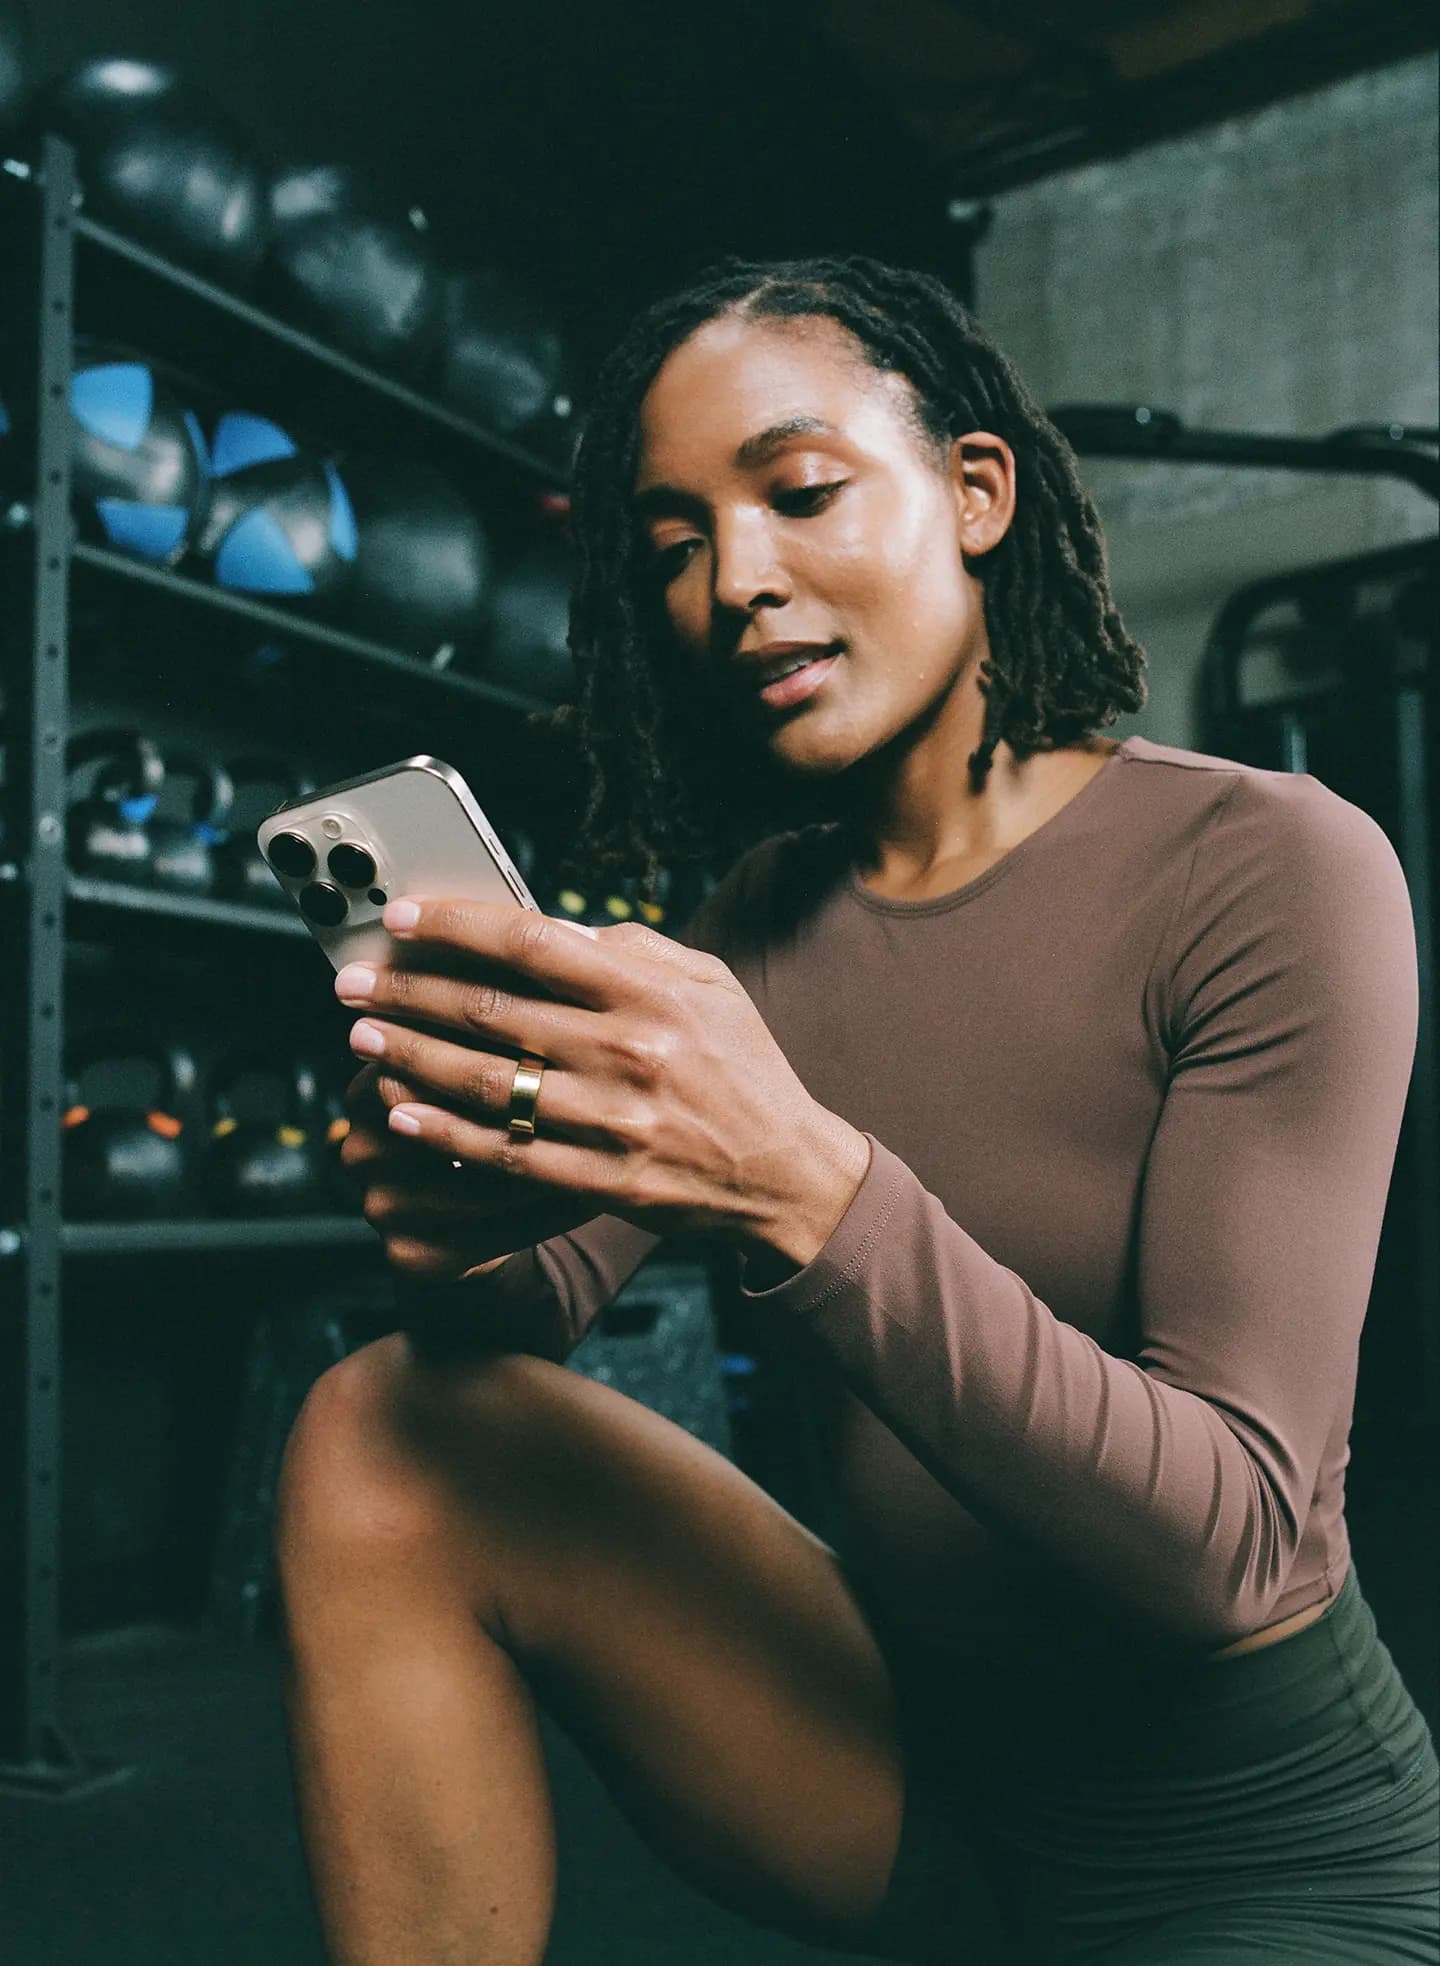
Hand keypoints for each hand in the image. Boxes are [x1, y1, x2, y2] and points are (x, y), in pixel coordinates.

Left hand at [335, 897, 868, 1259]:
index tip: (401, 918)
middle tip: (353, 983)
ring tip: (363, 1040)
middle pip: (489, 1011)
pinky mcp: (600, 1180)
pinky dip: (444, 1132)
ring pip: (484, 1083)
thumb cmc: (742, 1069)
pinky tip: (401, 1113)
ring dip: (410, 1058)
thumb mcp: (709, 985)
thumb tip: (554, 928)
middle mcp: (627, 1052)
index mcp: (649, 993)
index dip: (454, 925)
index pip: (530, 943)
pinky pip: (502, 1153)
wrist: (785, 1174)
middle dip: (408, 991)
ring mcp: (611, 1121)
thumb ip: (634, 949)